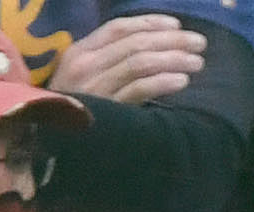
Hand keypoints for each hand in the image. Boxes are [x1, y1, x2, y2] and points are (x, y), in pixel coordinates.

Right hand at [52, 13, 205, 101]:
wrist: (54, 146)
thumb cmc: (75, 111)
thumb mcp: (84, 79)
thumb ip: (109, 61)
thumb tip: (153, 48)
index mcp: (80, 52)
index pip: (118, 28)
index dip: (150, 23)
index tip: (177, 25)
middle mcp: (86, 65)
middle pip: (135, 43)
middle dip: (171, 40)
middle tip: (199, 43)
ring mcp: (95, 88)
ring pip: (139, 63)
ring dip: (173, 59)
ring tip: (197, 62)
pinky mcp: (107, 110)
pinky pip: (139, 90)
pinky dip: (162, 83)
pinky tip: (182, 81)